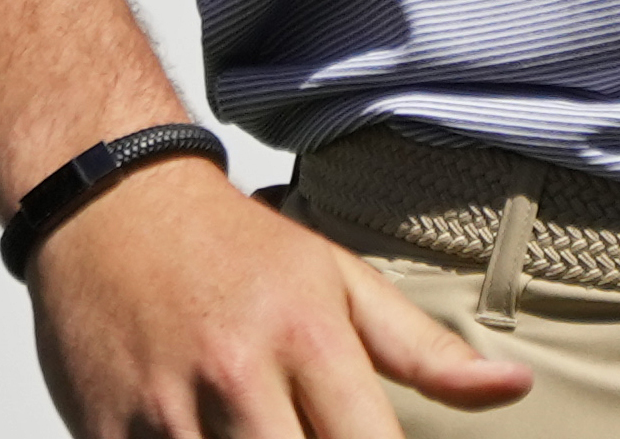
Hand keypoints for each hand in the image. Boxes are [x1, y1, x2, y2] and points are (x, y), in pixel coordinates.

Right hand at [31, 155, 532, 436]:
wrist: (111, 204)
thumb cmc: (238, 250)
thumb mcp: (339, 280)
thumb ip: (424, 350)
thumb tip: (514, 388)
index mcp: (309, 341)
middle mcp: (239, 379)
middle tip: (314, 437)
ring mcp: (166, 413)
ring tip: (263, 435)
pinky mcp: (106, 434)